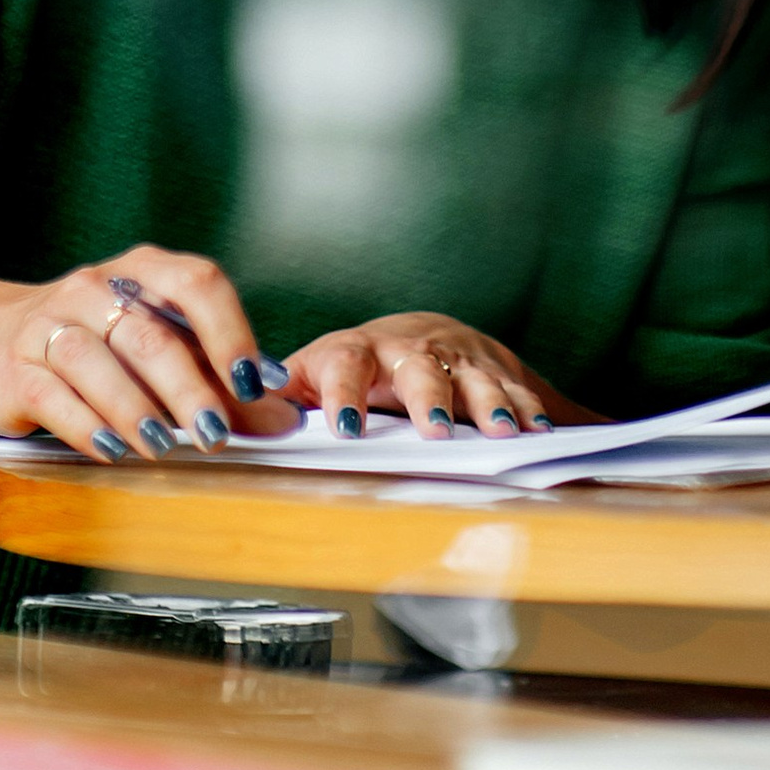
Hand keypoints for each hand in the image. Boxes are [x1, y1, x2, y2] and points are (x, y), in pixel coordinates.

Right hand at [0, 248, 301, 462]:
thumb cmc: (96, 348)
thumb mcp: (153, 349)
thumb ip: (212, 377)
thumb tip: (279, 419)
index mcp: (142, 271)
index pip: (196, 283)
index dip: (229, 331)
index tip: (255, 384)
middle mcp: (95, 288)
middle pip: (149, 332)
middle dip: (188, 388)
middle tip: (217, 435)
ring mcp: (51, 323)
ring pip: (98, 361)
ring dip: (135, 409)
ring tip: (163, 448)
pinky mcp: (15, 367)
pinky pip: (53, 394)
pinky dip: (85, 424)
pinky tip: (110, 449)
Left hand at [281, 311, 592, 441]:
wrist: (421, 336)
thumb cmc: (356, 366)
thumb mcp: (313, 373)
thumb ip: (280, 396)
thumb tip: (229, 415)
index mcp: (355, 353)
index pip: (343, 365)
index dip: (342, 395)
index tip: (346, 429)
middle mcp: (407, 352)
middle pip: (418, 370)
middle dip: (428, 399)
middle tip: (436, 430)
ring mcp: (454, 359)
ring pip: (474, 379)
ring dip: (488, 406)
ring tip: (502, 433)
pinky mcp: (493, 369)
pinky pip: (516, 389)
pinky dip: (530, 409)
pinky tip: (541, 431)